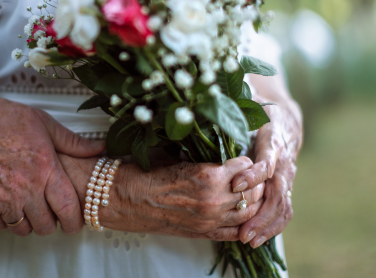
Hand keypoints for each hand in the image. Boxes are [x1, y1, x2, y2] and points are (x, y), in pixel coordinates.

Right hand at [0, 90, 104, 235]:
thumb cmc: (1, 119)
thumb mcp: (43, 123)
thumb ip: (73, 142)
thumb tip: (99, 148)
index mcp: (46, 169)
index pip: (69, 209)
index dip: (75, 220)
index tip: (75, 220)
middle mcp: (26, 189)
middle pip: (48, 225)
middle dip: (53, 222)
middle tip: (51, 212)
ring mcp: (3, 199)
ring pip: (24, 229)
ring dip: (30, 222)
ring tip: (30, 207)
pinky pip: (1, 225)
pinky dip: (8, 220)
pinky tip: (10, 204)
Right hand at [60, 155, 265, 240]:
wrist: (121, 198)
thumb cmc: (144, 171)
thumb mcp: (175, 153)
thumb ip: (202, 154)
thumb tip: (218, 142)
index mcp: (208, 176)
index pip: (246, 165)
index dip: (243, 158)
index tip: (237, 155)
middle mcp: (214, 201)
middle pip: (253, 191)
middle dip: (254, 180)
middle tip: (247, 172)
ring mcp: (209, 221)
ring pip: (249, 213)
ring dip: (251, 201)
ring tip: (246, 190)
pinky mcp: (202, 233)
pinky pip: (234, 232)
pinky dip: (241, 222)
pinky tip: (239, 212)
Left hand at [230, 78, 301, 246]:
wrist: (286, 121)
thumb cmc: (259, 111)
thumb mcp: (247, 104)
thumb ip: (228, 107)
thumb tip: (200, 106)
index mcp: (273, 138)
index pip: (267, 160)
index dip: (253, 174)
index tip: (235, 184)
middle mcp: (283, 161)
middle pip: (277, 191)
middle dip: (260, 213)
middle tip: (242, 231)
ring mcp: (287, 176)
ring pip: (283, 205)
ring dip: (266, 225)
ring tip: (247, 239)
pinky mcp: (285, 187)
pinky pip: (284, 210)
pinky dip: (272, 227)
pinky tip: (255, 238)